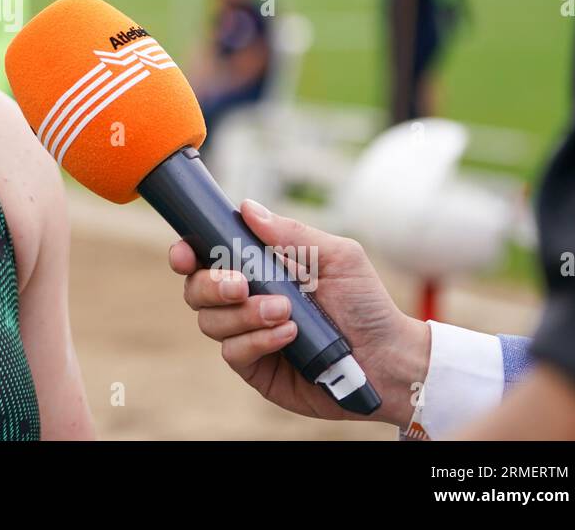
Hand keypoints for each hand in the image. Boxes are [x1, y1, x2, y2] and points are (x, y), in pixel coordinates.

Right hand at [169, 200, 430, 426]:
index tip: (186, 253)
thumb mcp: (337, 257)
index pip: (205, 257)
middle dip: (211, 285)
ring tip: (285, 312)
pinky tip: (289, 335)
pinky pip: (233, 352)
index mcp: (257, 267)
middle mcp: (244, 299)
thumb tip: (247, 208)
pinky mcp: (255, 367)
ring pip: (210, 321)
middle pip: (195, 289)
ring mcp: (247, 333)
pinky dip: (257, 340)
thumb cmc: (365, 304)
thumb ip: (291, 234)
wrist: (389, 359)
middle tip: (241, 285)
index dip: (186, 253)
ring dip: (243, 314)